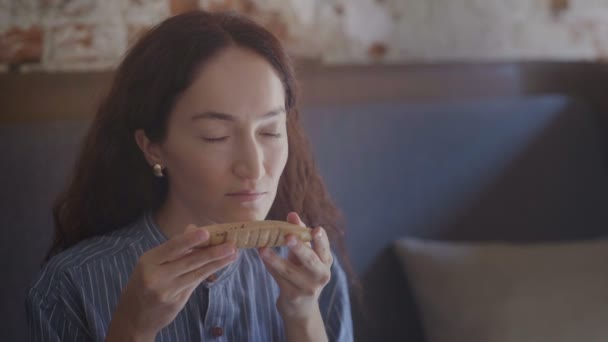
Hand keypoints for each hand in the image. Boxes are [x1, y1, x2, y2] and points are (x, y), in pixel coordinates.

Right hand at [106, 225, 236, 340]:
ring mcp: (167, 291)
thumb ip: (173, 248)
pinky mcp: (176, 302)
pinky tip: (220, 265)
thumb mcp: (152, 263)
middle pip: (189, 261)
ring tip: (233, 254)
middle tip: (231, 245)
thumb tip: (194, 229)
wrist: (133, 317)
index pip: (172, 247)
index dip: (189, 240)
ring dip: (217, 263)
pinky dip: (208, 272)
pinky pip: (195, 283)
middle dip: (212, 252)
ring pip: (196, 273)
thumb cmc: (143, 282)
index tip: (207, 232)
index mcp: (148, 261)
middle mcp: (156, 277)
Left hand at [259, 212, 332, 318]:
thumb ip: (300, 233)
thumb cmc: (304, 272)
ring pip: (290, 271)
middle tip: (288, 237)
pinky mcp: (293, 295)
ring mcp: (307, 287)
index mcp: (326, 262)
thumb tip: (292, 214)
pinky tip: (262, 256)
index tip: (317, 229)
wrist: (301, 306)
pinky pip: (279, 278)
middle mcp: (320, 275)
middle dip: (300, 248)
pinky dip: (270, 266)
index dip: (321, 240)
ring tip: (263, 249)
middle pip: (310, 261)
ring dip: (275, 259)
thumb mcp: (305, 253)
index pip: (325, 249)